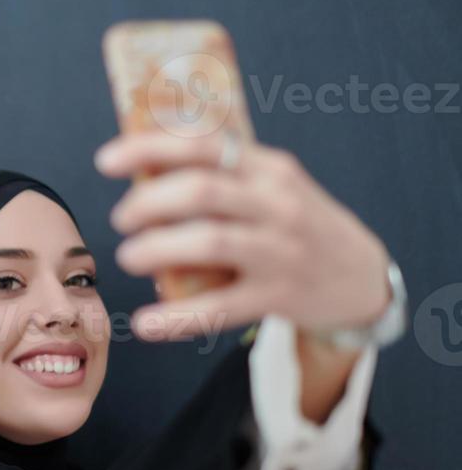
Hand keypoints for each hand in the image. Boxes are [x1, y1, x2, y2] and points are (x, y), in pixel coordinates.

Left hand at [97, 131, 390, 342]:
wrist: (361, 276)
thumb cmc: (296, 225)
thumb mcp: (270, 187)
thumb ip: (220, 174)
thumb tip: (142, 168)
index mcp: (269, 169)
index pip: (203, 145)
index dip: (149, 149)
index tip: (106, 161)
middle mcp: (277, 204)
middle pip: (202, 191)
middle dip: (148, 203)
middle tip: (121, 220)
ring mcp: (280, 251)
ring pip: (210, 241)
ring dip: (157, 249)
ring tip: (129, 258)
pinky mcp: (279, 296)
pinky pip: (221, 307)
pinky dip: (178, 317)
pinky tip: (146, 324)